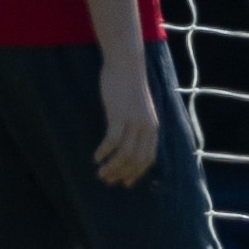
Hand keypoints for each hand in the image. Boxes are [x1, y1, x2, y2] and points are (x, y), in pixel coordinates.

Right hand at [90, 53, 159, 185]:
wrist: (127, 65)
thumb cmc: (129, 87)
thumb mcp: (139, 110)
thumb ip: (137, 127)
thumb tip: (128, 144)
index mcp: (152, 128)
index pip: (148, 159)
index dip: (136, 173)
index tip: (124, 182)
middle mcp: (146, 127)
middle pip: (136, 160)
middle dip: (121, 174)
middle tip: (107, 180)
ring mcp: (134, 121)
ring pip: (124, 154)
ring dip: (111, 167)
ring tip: (100, 173)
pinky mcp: (120, 115)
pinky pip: (113, 140)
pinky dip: (104, 152)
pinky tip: (96, 157)